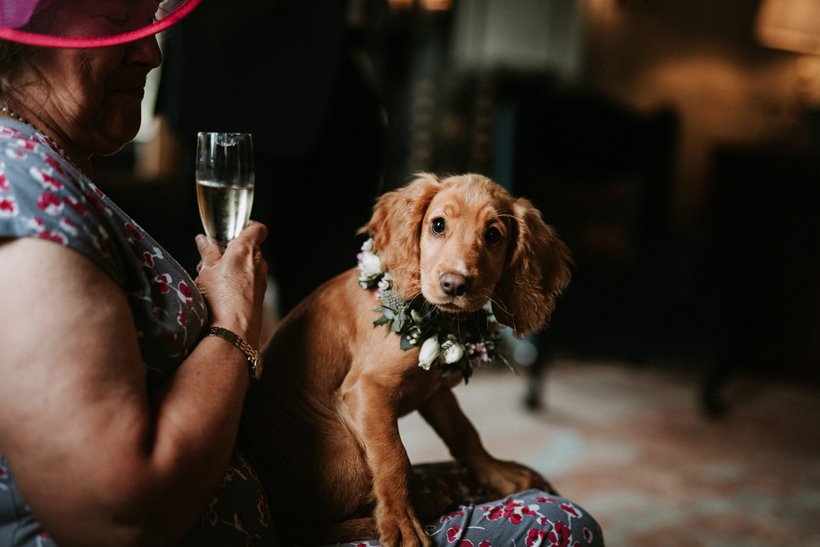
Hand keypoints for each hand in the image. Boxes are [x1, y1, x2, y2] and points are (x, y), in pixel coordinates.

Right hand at [195, 220, 268, 345]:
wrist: (234, 331)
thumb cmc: (221, 298)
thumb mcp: (207, 269)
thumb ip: (208, 252)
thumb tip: (204, 239)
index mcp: (247, 250)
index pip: (257, 228)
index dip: (247, 226)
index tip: (234, 230)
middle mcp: (259, 263)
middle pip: (248, 249)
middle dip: (230, 252)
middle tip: (211, 261)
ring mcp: (261, 281)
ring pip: (247, 268)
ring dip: (232, 270)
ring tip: (211, 281)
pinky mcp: (260, 297)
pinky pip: (248, 284)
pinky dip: (237, 285)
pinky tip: (221, 296)